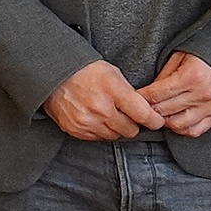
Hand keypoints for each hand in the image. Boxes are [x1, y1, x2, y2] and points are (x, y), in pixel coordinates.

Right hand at [43, 61, 163, 139]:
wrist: (54, 75)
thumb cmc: (85, 71)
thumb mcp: (113, 73)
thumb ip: (130, 94)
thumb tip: (146, 111)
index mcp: (113, 90)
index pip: (143, 114)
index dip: (154, 120)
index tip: (157, 121)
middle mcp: (100, 108)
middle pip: (130, 130)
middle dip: (132, 124)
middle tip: (127, 115)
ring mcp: (86, 121)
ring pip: (114, 136)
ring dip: (116, 128)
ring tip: (109, 114)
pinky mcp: (75, 129)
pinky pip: (97, 138)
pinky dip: (100, 131)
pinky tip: (96, 118)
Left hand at [139, 51, 210, 137]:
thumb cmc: (206, 55)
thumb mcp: (181, 56)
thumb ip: (163, 75)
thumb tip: (147, 93)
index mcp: (192, 76)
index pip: (157, 94)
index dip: (141, 98)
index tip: (133, 98)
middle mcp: (202, 94)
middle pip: (164, 110)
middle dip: (149, 110)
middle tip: (141, 107)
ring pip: (177, 125)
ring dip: (164, 121)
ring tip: (159, 113)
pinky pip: (194, 131)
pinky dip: (181, 129)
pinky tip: (175, 120)